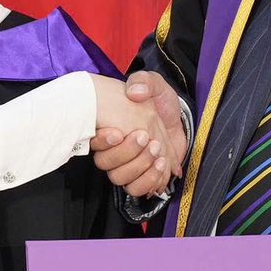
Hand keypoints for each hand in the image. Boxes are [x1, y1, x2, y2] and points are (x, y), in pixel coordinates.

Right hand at [91, 71, 187, 197]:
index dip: (103, 142)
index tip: (118, 132)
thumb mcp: (153, 84)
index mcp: (109, 129)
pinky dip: (150, 181)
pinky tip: (162, 165)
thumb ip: (143, 81)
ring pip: (120, 179)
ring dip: (139, 168)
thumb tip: (135, 92)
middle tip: (146, 138)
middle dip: (127, 153)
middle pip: (105, 165)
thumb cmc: (159, 101)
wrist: (176, 118)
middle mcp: (114, 150)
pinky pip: (138, 189)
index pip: (93, 144)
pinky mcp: (144, 175)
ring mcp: (128, 164)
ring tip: (157, 151)